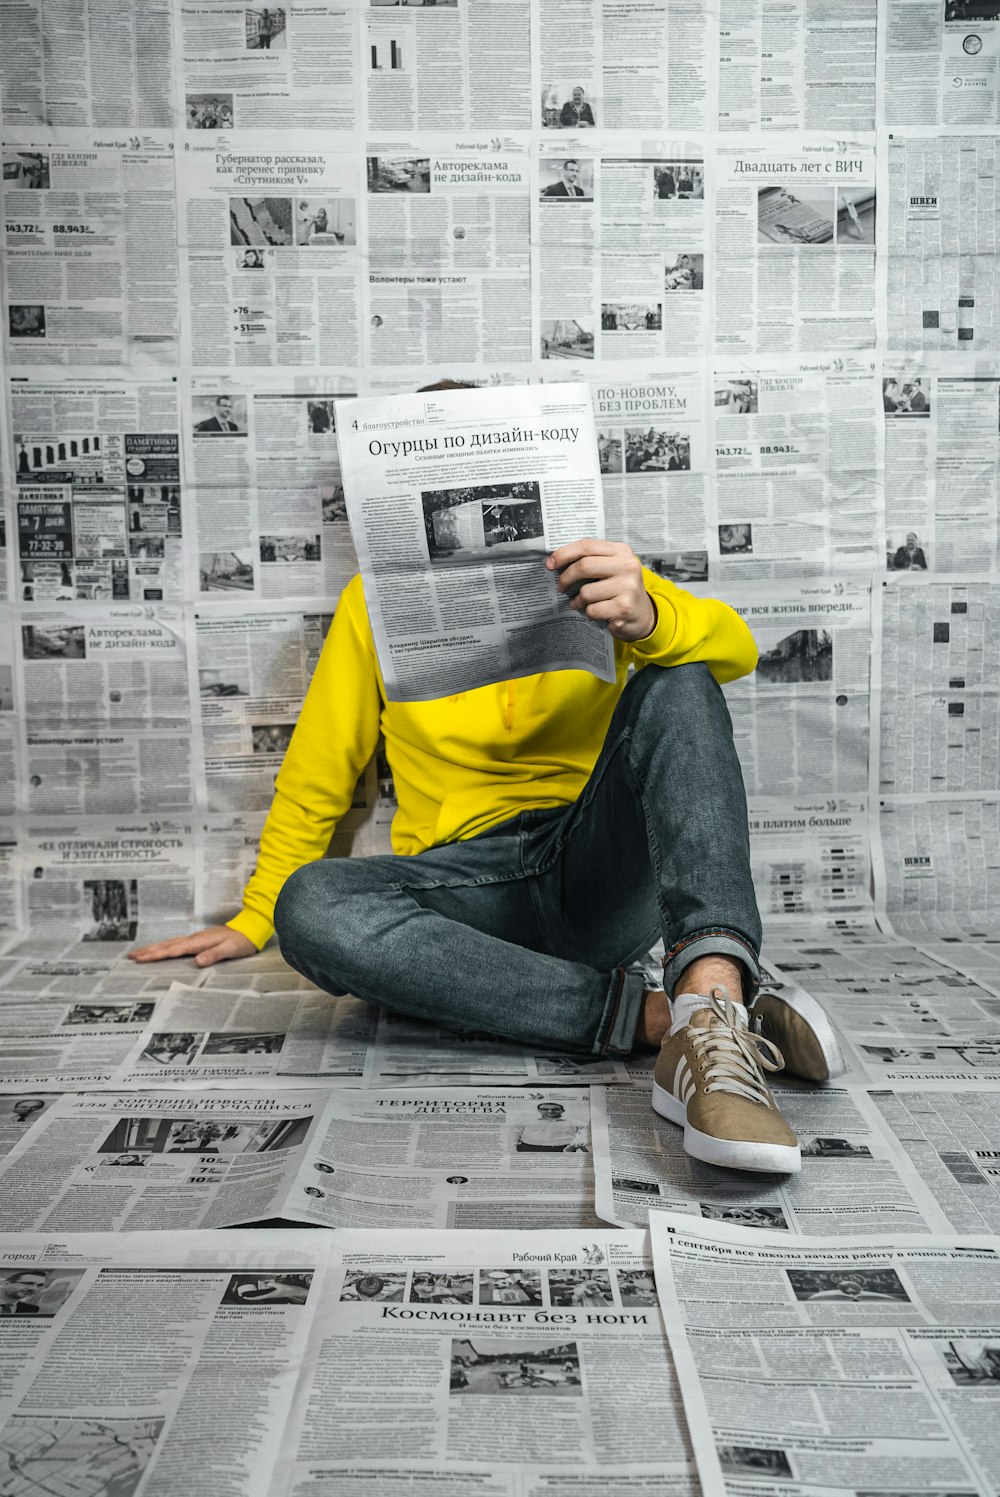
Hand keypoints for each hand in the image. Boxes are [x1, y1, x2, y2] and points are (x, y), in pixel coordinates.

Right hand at [128, 925, 255, 966]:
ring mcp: (195, 939)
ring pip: (170, 944)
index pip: (173, 950)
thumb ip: (214, 955)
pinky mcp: (198, 941)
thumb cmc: (241, 941)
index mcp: (198, 942)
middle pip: (166, 945)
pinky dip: (165, 947)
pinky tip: (161, 950)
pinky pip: (176, 945)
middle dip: (148, 951)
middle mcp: (194, 939)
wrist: (249, 930)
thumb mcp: (230, 949)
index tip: (140, 958)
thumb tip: (197, 962)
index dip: (156, 955)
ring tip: (140, 953)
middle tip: (131, 956)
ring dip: (154, 948)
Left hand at [547, 539, 655, 641]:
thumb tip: (556, 560)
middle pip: (584, 566)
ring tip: (580, 602)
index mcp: (622, 551)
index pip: (587, 546)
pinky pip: (592, 609)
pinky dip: (588, 612)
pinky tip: (594, 611)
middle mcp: (628, 566)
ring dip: (577, 600)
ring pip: (586, 592)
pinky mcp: (624, 608)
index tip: (550, 563)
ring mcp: (628, 587)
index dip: (564, 553)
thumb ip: (592, 560)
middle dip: (566, 578)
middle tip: (561, 586)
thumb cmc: (621, 589)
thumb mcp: (612, 567)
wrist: (642, 615)